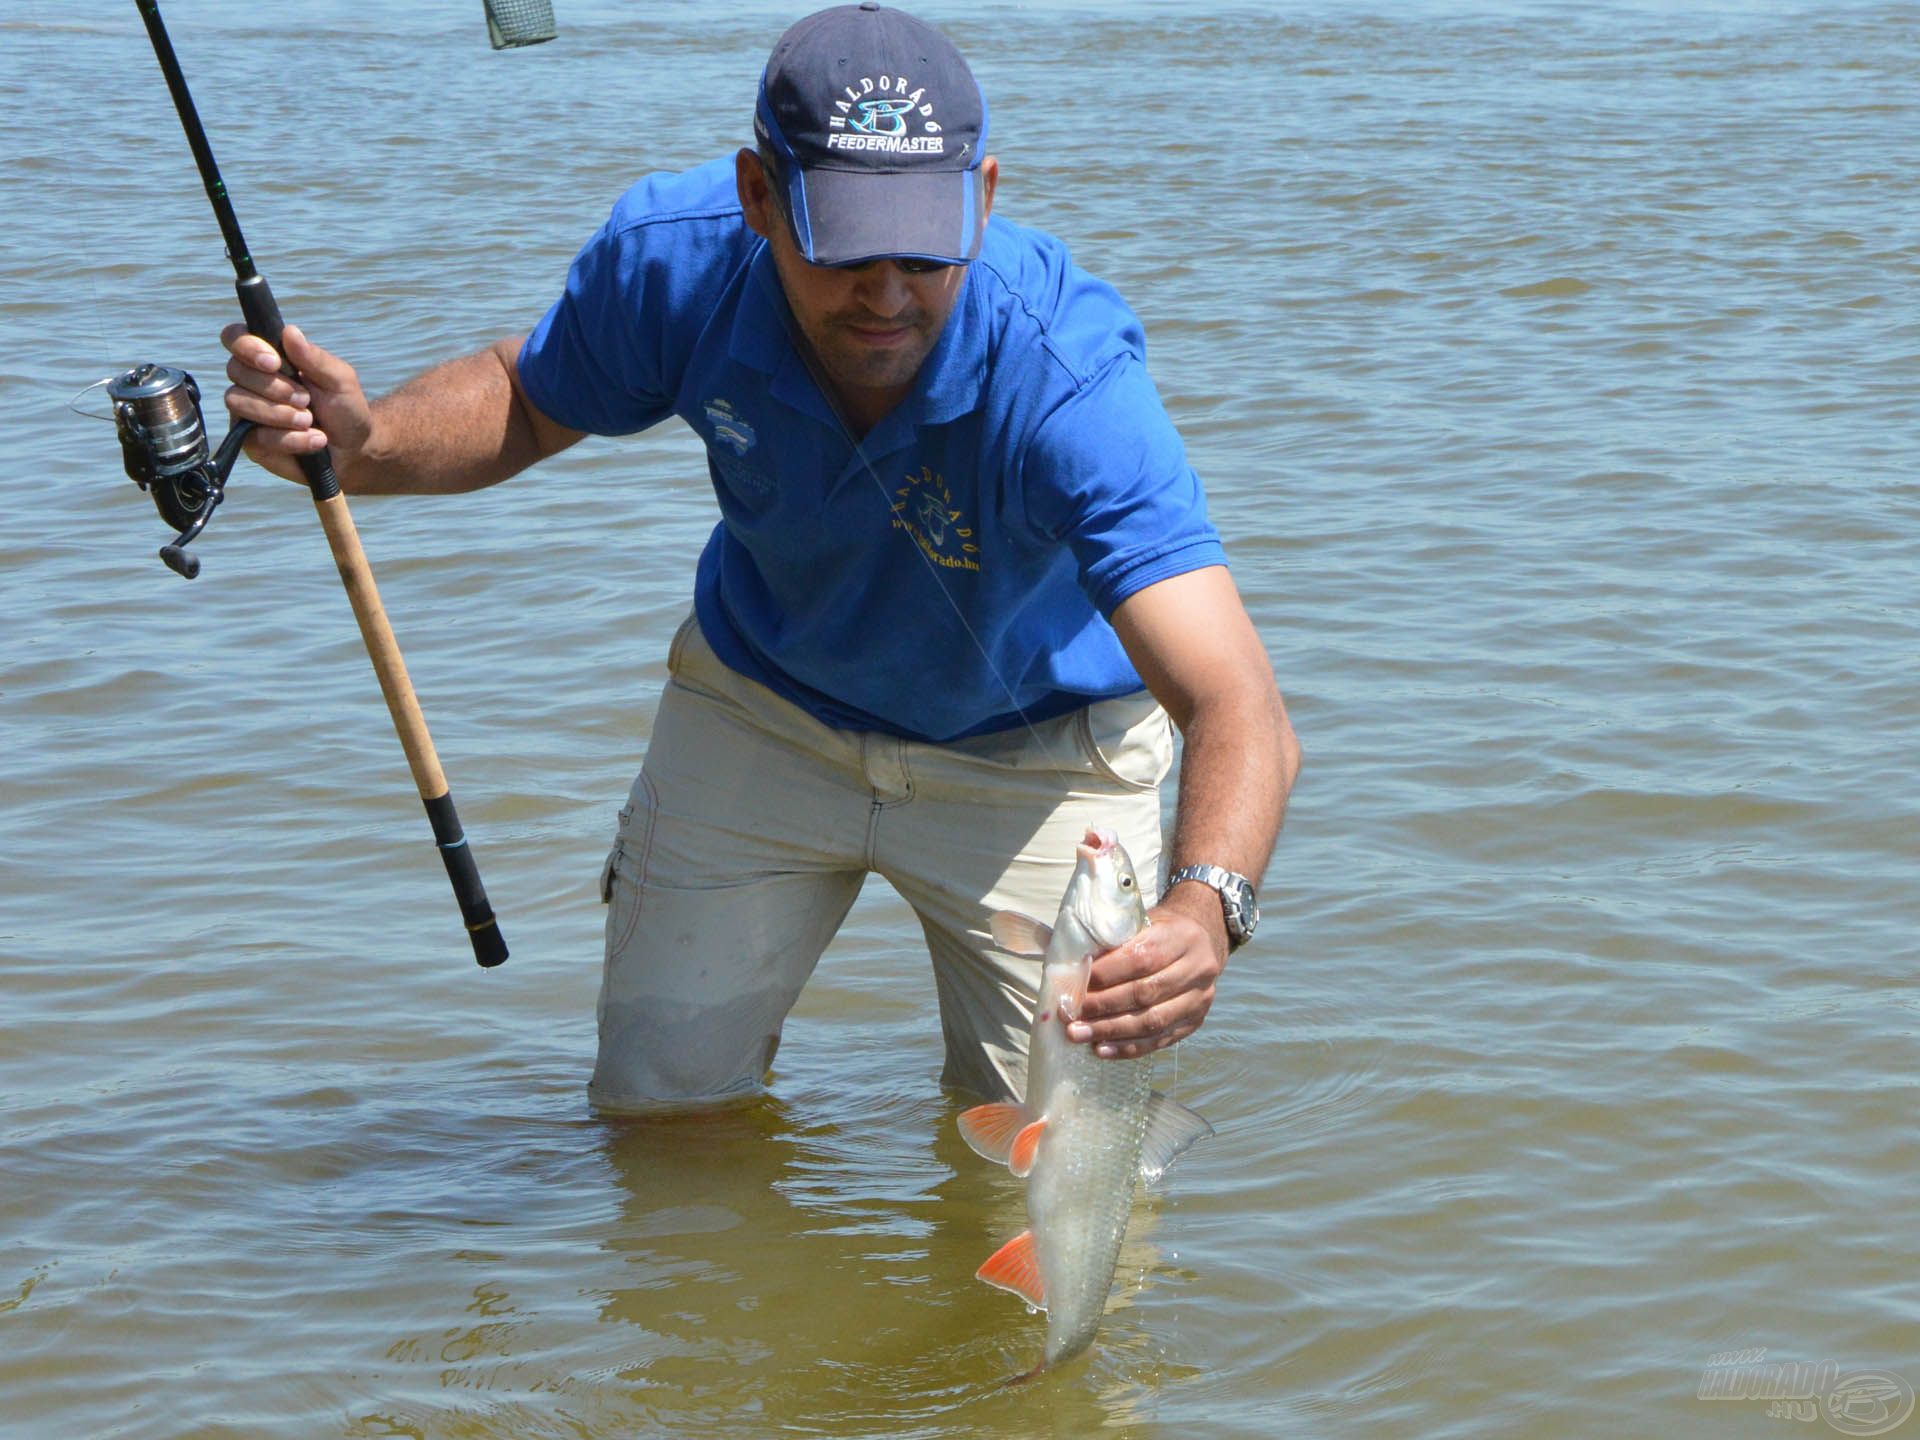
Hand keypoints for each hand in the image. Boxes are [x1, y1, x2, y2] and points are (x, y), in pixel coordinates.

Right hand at [220, 322, 371, 483]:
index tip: (274, 362)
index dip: (246, 346)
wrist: (354, 448)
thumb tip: (290, 331)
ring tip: (310, 421)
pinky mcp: (251, 442)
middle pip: (235, 370)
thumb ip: (314, 357)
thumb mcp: (339, 379)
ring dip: (280, 413)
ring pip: (238, 402)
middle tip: (306, 399)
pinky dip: (290, 439)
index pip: (235, 337)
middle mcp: (251, 382)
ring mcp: (247, 412)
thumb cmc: (344, 407)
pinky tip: (314, 441)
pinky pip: (255, 437)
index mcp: (269, 358)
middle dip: (273, 386)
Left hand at [1065, 891, 1227, 1058]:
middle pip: (1145, 993)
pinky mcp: (1195, 1022)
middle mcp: (1197, 969)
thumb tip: (1070, 967)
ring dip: (1110, 1031)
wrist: (1202, 941)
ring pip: (1152, 1021)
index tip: (1075, 983)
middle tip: (1070, 1014)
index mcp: (1181, 937)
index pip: (1140, 958)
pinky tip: (1102, 1049)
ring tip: (1079, 1034)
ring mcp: (1199, 999)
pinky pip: (1159, 1040)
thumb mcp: (1142, 922)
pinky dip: (1128, 1047)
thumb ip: (1113, 940)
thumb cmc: (1159, 931)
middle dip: (1102, 1006)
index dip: (1105, 973)